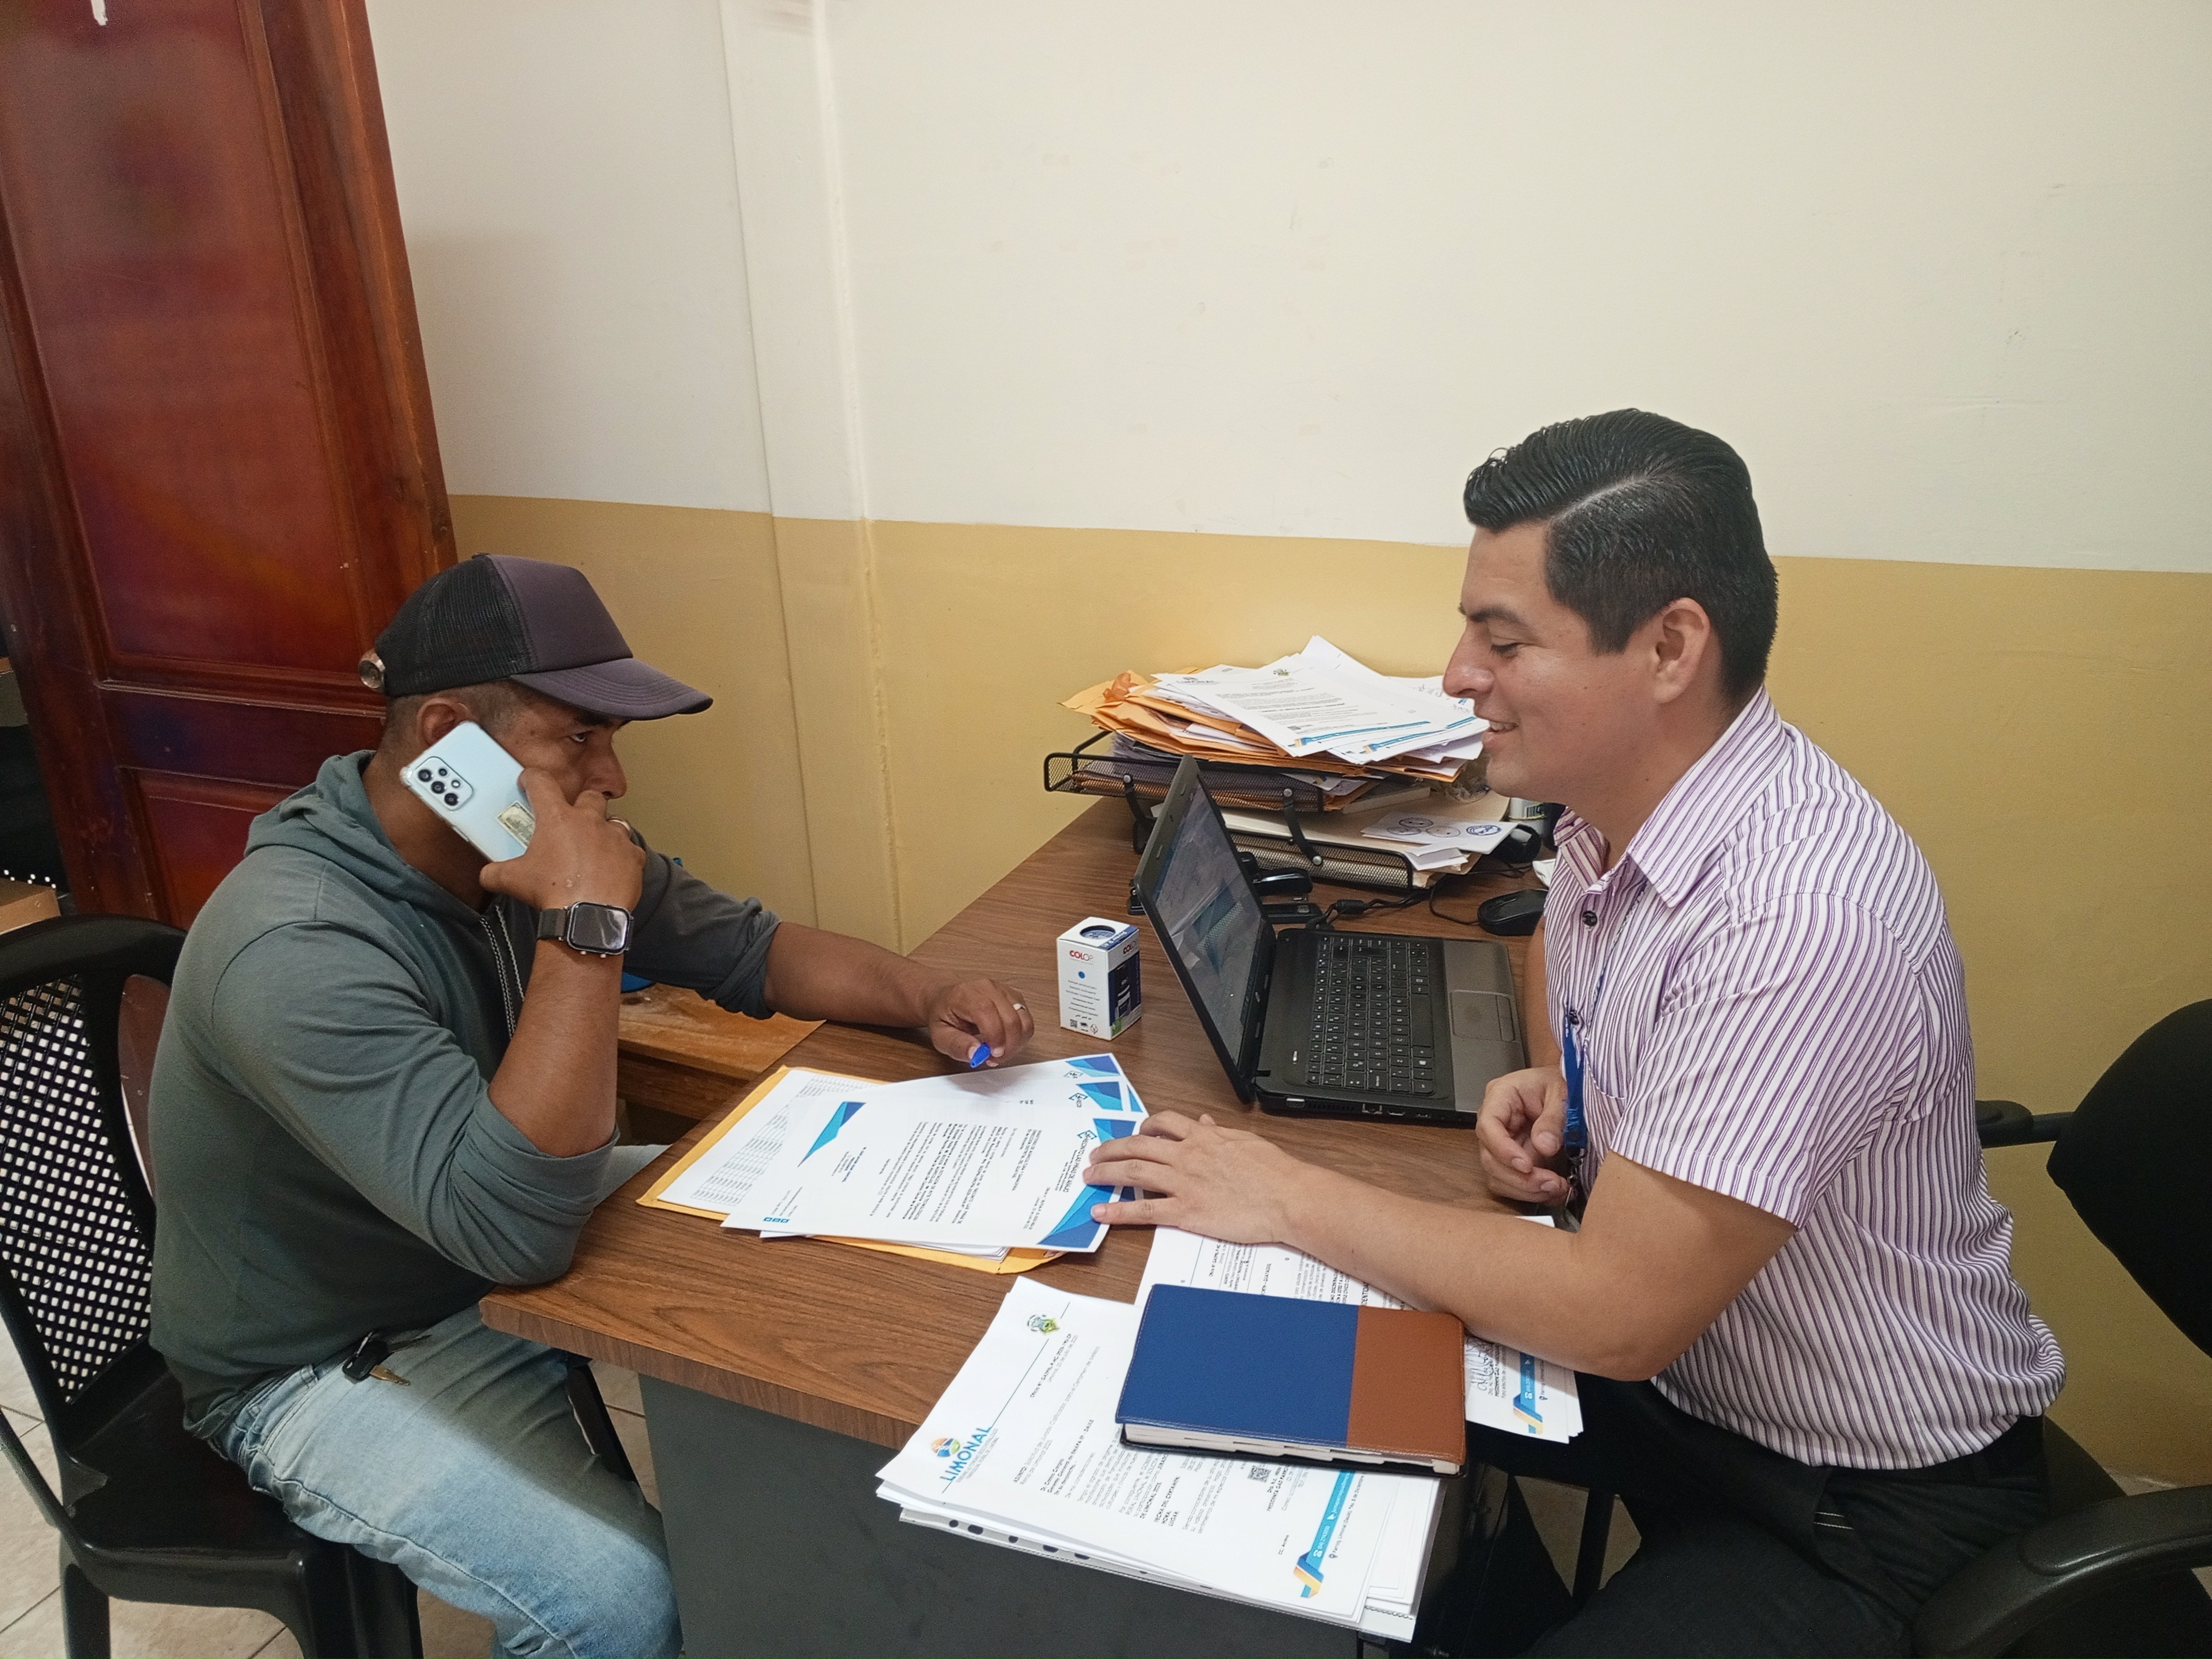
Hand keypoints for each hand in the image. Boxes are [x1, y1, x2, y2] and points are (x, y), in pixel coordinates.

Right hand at [478, 769, 644, 914]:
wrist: (587, 916)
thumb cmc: (552, 892)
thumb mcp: (512, 880)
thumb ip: (495, 873)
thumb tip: (487, 875)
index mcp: (557, 818)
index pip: (541, 783)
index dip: (533, 779)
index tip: (529, 781)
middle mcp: (589, 820)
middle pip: (590, 797)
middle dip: (581, 804)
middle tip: (572, 819)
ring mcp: (615, 837)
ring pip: (615, 821)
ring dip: (605, 829)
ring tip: (596, 844)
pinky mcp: (633, 857)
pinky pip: (631, 850)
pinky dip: (623, 856)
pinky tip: (614, 867)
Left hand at [924, 976, 1034, 1066]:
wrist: (944, 998)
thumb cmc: (942, 1015)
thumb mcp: (940, 1036)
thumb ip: (957, 1046)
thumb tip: (976, 1054)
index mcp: (966, 994)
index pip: (988, 1011)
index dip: (995, 1036)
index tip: (992, 1054)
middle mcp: (988, 988)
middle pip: (1012, 1017)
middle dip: (1008, 1045)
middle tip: (994, 1058)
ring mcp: (1003, 991)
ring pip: (1024, 1019)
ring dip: (1016, 1042)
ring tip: (999, 1051)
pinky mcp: (1013, 997)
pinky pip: (1026, 1018)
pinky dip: (1020, 1035)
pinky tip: (1005, 1042)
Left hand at [1083, 1111, 1319, 1244]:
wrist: (1287, 1197)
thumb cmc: (1274, 1170)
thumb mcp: (1244, 1140)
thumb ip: (1218, 1132)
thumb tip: (1203, 1122)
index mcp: (1202, 1138)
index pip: (1163, 1124)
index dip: (1143, 1128)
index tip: (1135, 1133)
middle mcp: (1187, 1156)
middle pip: (1138, 1147)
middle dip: (1112, 1149)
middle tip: (1096, 1155)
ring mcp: (1183, 1184)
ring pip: (1134, 1174)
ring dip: (1107, 1174)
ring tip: (1089, 1177)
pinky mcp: (1186, 1212)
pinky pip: (1144, 1211)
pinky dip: (1119, 1212)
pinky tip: (1101, 1213)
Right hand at [1476, 1065, 1572, 1205]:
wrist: (1567, 1089)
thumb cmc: (1560, 1082)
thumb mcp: (1562, 1092)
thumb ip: (1553, 1118)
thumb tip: (1545, 1147)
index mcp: (1501, 1096)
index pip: (1488, 1126)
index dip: (1503, 1149)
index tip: (1527, 1165)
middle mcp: (1495, 1122)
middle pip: (1490, 1158)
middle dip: (1519, 1178)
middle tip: (1551, 1183)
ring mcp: (1501, 1143)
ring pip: (1497, 1177)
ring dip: (1526, 1189)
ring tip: (1556, 1188)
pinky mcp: (1513, 1160)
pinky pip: (1511, 1184)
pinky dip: (1531, 1193)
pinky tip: (1553, 1191)